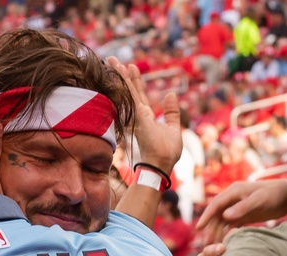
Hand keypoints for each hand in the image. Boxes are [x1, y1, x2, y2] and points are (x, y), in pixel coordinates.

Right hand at [106, 56, 180, 171]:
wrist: (161, 163)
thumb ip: (171, 112)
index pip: (139, 95)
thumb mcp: (173, 127)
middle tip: (114, 60)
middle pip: (130, 89)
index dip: (135, 81)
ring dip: (120, 74)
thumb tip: (171, 94)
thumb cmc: (167, 151)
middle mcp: (139, 113)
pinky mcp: (138, 115)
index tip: (130, 67)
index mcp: (147, 116)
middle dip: (123, 74)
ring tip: (112, 60)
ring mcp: (137, 114)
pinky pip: (131, 94)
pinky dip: (126, 81)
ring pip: (127, 89)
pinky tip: (121, 69)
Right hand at [195, 180, 286, 244]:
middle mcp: (232, 199)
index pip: (215, 205)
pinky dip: (225, 233)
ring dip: (216, 232)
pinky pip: (230, 225)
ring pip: (222, 221)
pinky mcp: (243, 216)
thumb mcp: (259, 200)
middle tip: (206, 243)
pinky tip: (223, 243)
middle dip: (210, 229)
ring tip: (213, 246)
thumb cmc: (275, 195)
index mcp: (233, 192)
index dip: (206, 216)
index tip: (198, 228)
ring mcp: (237, 208)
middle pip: (216, 215)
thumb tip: (225, 216)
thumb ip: (242, 208)